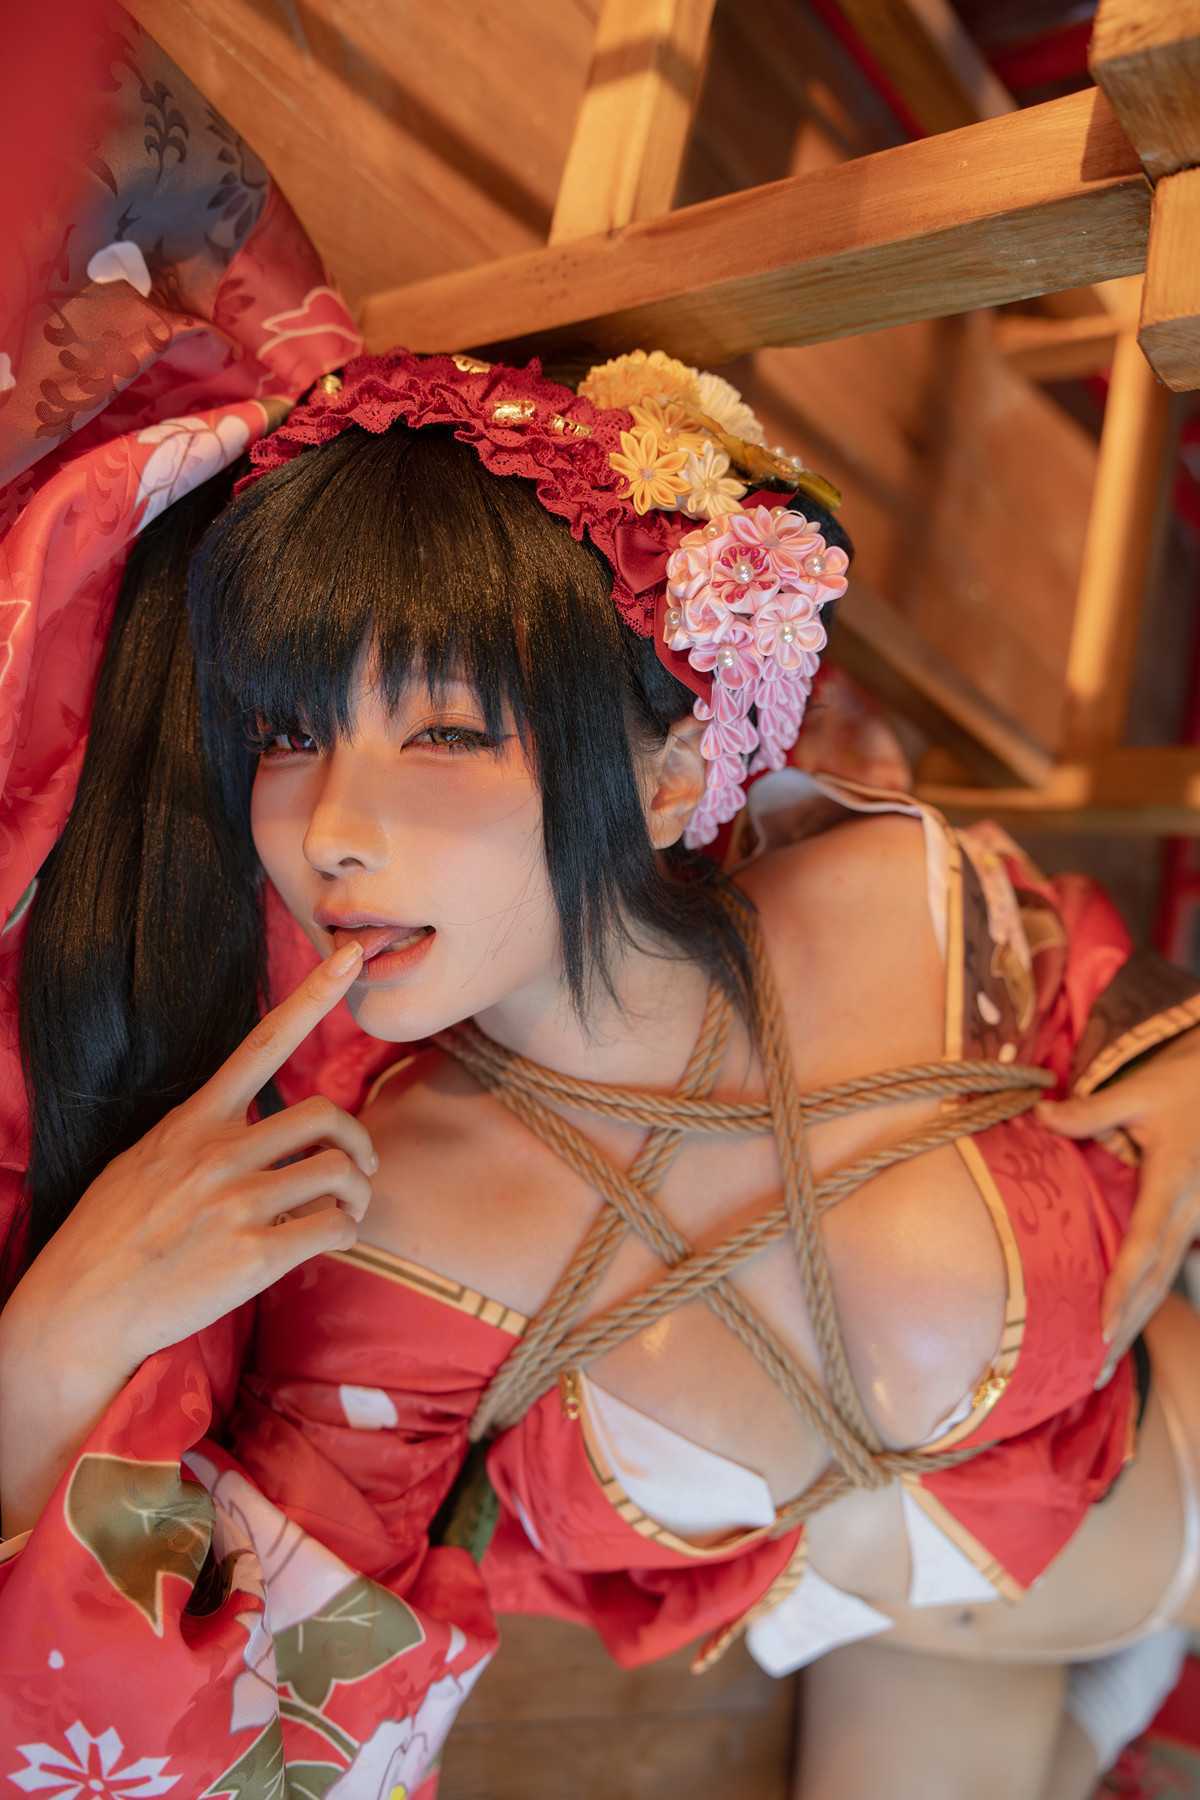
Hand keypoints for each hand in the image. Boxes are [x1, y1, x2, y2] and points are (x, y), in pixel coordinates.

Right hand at [2, 940, 375, 1377]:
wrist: (78, 1310)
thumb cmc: (111, 1238)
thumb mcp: (145, 1162)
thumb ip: (202, 1141)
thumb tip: (251, 1136)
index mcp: (194, 1121)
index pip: (263, 1043)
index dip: (313, 995)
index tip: (350, 956)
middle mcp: (218, 1151)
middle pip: (325, 1115)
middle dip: (358, 1142)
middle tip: (360, 1169)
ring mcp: (236, 1202)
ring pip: (339, 1170)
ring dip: (358, 1193)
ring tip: (345, 1212)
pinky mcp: (252, 1255)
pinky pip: (333, 1227)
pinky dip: (345, 1233)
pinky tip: (328, 1243)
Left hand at [1036, 1025, 1199, 1385]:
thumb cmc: (1186, 1086)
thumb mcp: (1141, 1091)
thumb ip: (1093, 1111)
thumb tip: (1042, 1117)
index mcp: (1174, 1182)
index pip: (1145, 1245)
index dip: (1124, 1287)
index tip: (1104, 1324)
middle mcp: (1190, 1211)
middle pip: (1157, 1279)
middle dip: (1128, 1326)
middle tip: (1094, 1370)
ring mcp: (1199, 1220)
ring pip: (1167, 1279)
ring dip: (1138, 1321)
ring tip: (1103, 1364)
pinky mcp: (1196, 1221)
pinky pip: (1171, 1265)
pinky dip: (1148, 1297)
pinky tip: (1124, 1324)